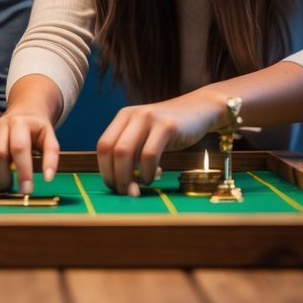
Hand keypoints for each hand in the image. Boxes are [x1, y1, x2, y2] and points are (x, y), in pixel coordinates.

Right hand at [0, 109, 60, 194]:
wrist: (23, 115)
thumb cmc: (37, 131)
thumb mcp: (49, 139)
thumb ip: (51, 157)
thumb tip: (48, 178)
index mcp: (20, 123)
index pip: (19, 149)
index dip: (22, 171)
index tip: (26, 190)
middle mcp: (1, 124)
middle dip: (5, 177)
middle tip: (13, 189)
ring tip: (5, 183)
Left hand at [96, 95, 218, 195]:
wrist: (200, 110)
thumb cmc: (170, 131)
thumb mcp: (146, 136)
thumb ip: (133, 154)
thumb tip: (120, 185)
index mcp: (124, 117)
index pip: (103, 145)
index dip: (105, 169)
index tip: (114, 186)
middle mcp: (133, 115)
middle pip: (112, 150)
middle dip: (116, 176)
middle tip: (125, 192)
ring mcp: (149, 118)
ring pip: (126, 152)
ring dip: (129, 177)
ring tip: (137, 189)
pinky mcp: (167, 126)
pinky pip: (149, 154)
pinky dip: (147, 172)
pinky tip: (152, 178)